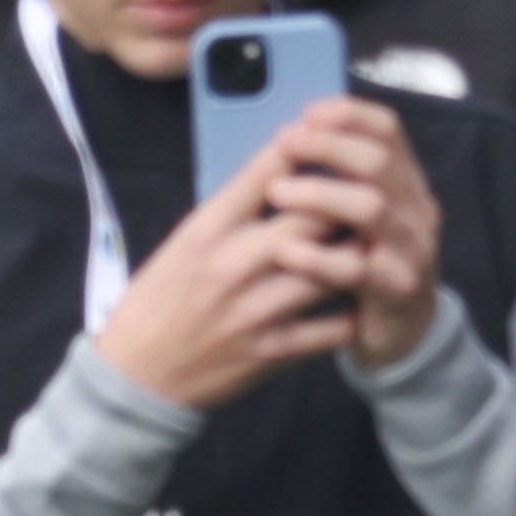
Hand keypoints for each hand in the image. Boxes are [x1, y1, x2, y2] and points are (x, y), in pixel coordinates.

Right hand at [88, 106, 415, 413]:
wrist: (137, 373)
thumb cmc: (161, 298)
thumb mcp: (185, 241)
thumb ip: (234, 210)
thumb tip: (284, 173)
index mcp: (208, 228)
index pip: (267, 172)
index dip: (307, 150)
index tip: (331, 142)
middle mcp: (234, 264)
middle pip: (312, 216)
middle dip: (347, 200)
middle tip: (373, 193)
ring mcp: (256, 310)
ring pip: (332, 270)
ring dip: (359, 255)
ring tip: (378, 243)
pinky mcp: (272, 352)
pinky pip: (332, 329)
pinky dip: (354, 313)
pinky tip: (365, 300)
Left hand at [300, 100, 446, 370]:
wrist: (402, 335)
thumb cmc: (364, 264)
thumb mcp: (358, 216)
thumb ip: (337, 178)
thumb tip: (289, 135)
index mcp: (405, 183)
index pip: (388, 130)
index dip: (349, 115)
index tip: (307, 113)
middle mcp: (416, 210)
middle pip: (378, 161)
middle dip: (327, 147)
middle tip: (284, 144)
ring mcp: (412, 251)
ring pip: (371, 208)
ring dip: (319, 194)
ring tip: (276, 193)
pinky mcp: (397, 292)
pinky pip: (356, 269)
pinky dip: (316, 257)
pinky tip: (282, 250)